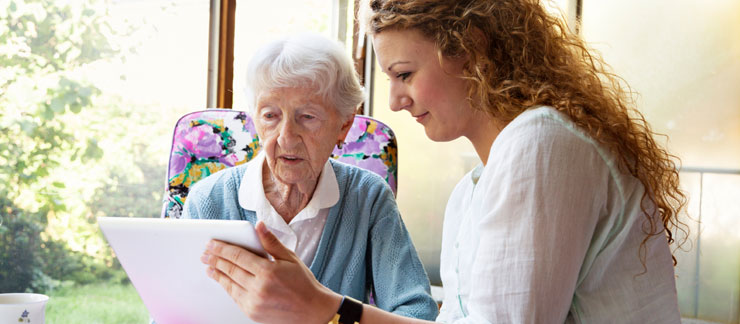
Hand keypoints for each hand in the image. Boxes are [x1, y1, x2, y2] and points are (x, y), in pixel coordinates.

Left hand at [201, 222, 341, 323]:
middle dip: (215, 259)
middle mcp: (259, 288)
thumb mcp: (290, 258)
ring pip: (229, 284)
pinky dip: (226, 286)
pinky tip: (222, 279)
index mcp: (269, 271)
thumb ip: (271, 242)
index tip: (212, 243)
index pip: (238, 256)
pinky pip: (234, 297)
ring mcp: (254, 302)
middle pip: (230, 269)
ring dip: (217, 273)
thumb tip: (259, 226)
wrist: (313, 311)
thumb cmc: (303, 284)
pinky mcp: (252, 312)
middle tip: (205, 253)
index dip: (222, 248)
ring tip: (209, 266)